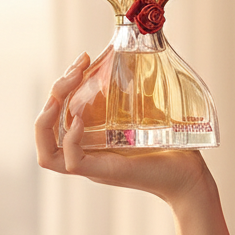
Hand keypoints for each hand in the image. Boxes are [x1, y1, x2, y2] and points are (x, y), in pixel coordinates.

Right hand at [34, 52, 213, 206]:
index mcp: (89, 139)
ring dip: (46, 121)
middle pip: (45, 130)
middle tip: (75, 70)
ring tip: (61, 96)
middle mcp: (85, 153)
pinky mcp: (103, 172)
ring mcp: (92, 166)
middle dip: (53, 93)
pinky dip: (70, 139)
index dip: (62, 85)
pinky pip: (70, 162)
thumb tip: (127, 60)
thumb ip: (130, 95)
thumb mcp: (143, 113)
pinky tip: (80, 120)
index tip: (83, 60)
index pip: (56, 115)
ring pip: (46, 154)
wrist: (189, 173)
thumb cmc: (170, 146)